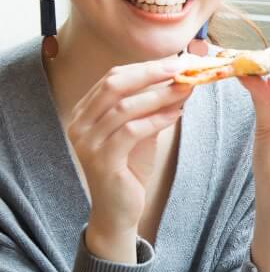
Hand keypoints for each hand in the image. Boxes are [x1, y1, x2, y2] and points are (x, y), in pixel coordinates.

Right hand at [67, 59, 191, 261]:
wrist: (118, 211)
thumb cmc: (129, 170)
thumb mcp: (141, 134)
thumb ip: (151, 110)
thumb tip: (179, 83)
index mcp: (86, 111)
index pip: (113, 77)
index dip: (145, 67)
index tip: (175, 61)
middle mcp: (80, 123)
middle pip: (116, 84)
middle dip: (151, 73)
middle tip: (182, 68)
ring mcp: (88, 141)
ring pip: (124, 106)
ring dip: (159, 95)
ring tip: (186, 90)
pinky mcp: (102, 160)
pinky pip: (131, 131)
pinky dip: (156, 119)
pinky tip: (176, 114)